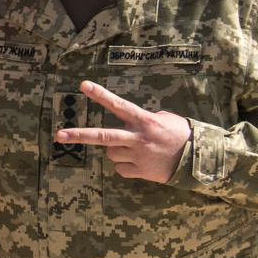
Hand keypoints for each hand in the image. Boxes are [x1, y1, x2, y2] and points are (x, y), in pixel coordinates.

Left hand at [55, 81, 190, 182]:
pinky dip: (126, 166)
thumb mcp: (164, 117)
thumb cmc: (180, 133)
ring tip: (137, 149)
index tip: (83, 85)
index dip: (100, 95)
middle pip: (103, 136)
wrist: (197, 159)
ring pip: (112, 153)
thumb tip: (128, 123)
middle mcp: (138, 138)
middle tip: (59, 135)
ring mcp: (138, 156)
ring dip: (118, 151)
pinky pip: (121, 169)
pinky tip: (141, 162)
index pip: (118, 105)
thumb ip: (142, 119)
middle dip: (79, 136)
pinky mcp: (140, 171)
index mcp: (144, 120)